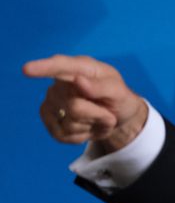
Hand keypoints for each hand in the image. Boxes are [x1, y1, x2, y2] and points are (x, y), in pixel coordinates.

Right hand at [23, 55, 147, 152]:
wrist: (117, 117)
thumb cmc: (119, 99)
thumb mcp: (120, 92)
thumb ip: (101, 87)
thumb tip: (78, 80)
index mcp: (81, 67)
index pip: (60, 66)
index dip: (43, 68)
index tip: (27, 69)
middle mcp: (61, 82)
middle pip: (75, 107)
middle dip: (98, 115)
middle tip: (108, 112)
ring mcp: (52, 101)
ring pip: (70, 123)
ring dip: (92, 126)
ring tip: (98, 117)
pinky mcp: (48, 119)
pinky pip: (63, 135)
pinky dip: (82, 136)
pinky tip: (87, 126)